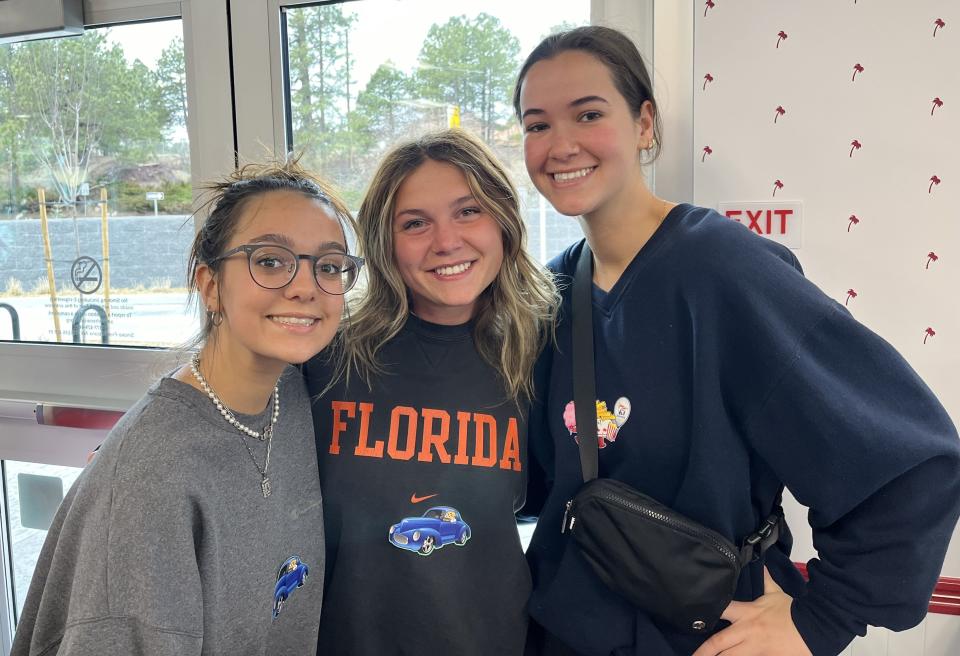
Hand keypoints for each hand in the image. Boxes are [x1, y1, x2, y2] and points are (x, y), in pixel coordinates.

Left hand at [691, 567, 811, 655]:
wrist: (816, 627)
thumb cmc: (793, 611)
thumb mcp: (776, 594)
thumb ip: (765, 580)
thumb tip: (762, 564)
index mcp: (746, 613)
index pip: (721, 610)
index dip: (706, 614)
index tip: (693, 620)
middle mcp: (746, 631)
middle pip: (718, 642)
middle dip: (703, 651)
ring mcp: (755, 648)